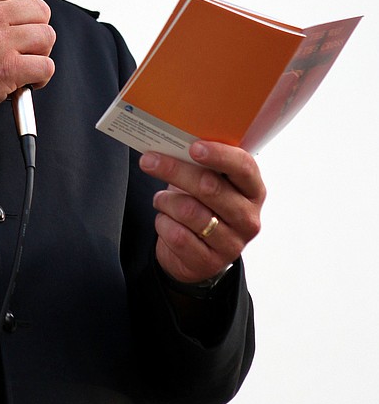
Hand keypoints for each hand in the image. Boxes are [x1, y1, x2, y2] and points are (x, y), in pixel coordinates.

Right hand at [0, 0, 54, 135]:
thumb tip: (3, 12)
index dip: (30, 0)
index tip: (27, 16)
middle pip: (40, 10)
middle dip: (39, 29)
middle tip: (29, 45)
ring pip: (46, 36)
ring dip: (41, 53)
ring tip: (28, 64)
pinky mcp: (8, 70)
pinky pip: (45, 66)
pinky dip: (41, 76)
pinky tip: (28, 82)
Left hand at [139, 142, 264, 284]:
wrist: (196, 253)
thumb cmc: (202, 206)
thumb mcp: (209, 183)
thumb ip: (201, 165)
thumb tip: (173, 142)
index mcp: (253, 191)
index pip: (244, 167)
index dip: (219, 155)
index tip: (193, 147)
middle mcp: (248, 218)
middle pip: (210, 187)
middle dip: (175, 170)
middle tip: (149, 161)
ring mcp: (232, 243)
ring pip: (189, 211)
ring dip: (165, 200)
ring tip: (160, 199)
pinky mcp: (209, 262)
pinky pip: (177, 235)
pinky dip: (163, 223)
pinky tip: (165, 220)